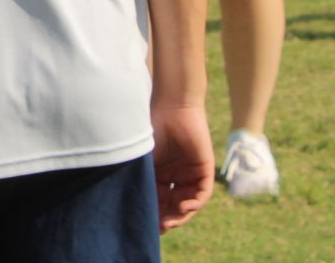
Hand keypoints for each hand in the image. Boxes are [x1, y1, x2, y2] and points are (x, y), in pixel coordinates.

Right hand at [149, 102, 213, 232]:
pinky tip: (184, 207)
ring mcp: (190, 172)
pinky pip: (202, 193)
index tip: (145, 224)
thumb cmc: (151, 126)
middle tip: (159, 228)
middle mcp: (175, 174)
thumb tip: (130, 204)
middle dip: (166, 219)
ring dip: (180, 215)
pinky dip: (194, 203)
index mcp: (158, 171)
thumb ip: (141, 178)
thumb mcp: (143, 158)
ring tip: (170, 222)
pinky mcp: (204, 168)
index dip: (153, 213)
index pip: (157, 199)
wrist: (172, 105)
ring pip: (188, 203)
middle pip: (173, 205)